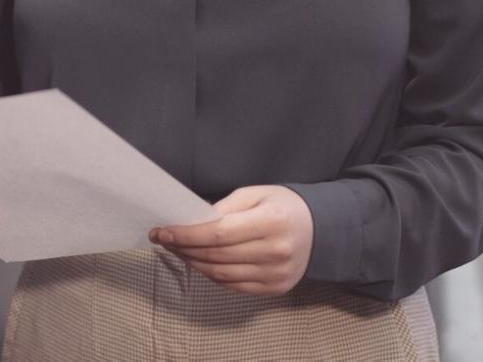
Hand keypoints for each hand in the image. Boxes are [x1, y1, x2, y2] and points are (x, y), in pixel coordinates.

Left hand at [150, 185, 313, 295]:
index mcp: (271, 221)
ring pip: (221, 274)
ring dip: (192, 263)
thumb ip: (224, 208)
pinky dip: (211, 275)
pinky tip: (198, 262)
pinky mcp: (275, 288)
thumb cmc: (282, 206)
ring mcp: (276, 274)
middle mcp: (276, 251)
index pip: (218, 233)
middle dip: (183, 248)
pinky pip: (233, 286)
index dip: (186, 235)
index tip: (162, 231)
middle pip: (216, 255)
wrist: (319, 230)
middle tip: (164, 240)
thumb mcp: (254, 194)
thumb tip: (192, 223)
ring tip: (177, 251)